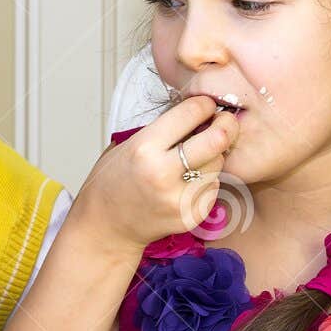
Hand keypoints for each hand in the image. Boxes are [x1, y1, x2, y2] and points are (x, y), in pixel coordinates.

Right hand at [70, 95, 240, 251]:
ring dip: (213, 156)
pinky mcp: (189, 217)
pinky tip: (188, 183)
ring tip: (195, 158)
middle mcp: (163, 173)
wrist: (104, 225)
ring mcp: (178, 198)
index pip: (191, 113)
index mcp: (144, 148)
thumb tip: (197, 112)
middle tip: (225, 122)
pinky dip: (206, 181)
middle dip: (226, 125)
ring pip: (218, 164)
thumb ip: (161, 130)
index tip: (207, 105)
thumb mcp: (127, 145)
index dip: (204, 105)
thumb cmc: (112, 181)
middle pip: (217, 139)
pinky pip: (213, 188)